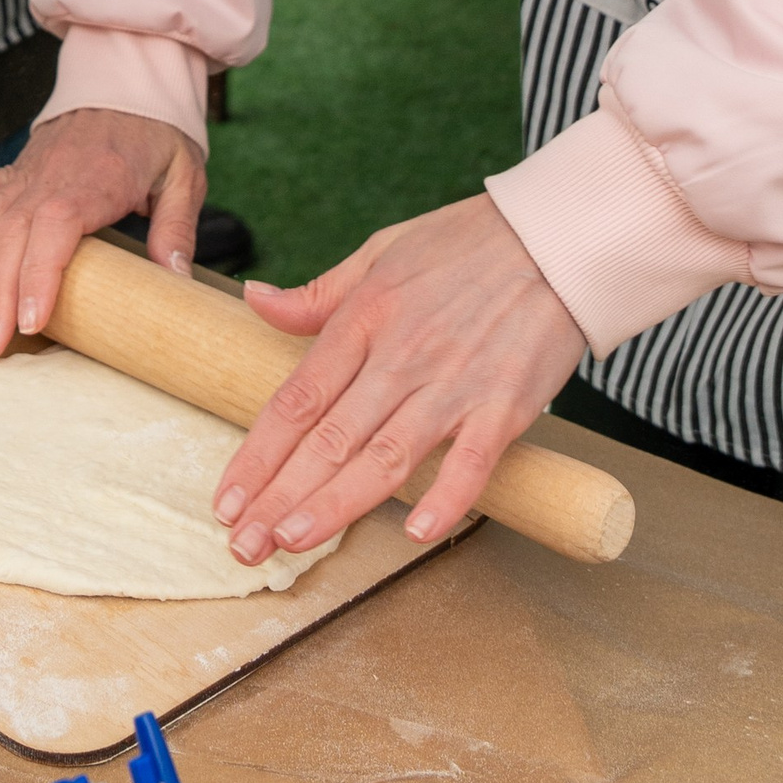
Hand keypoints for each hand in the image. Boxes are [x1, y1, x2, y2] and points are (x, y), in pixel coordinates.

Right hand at [0, 105, 205, 357]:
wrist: (128, 80)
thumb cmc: (156, 134)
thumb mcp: (183, 174)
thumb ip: (177, 227)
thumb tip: (177, 280)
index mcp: (96, 179)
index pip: (58, 226)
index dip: (40, 274)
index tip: (32, 321)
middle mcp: (51, 176)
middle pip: (13, 235)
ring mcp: (27, 172)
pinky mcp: (14, 169)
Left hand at [215, 197, 586, 560]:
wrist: (556, 237)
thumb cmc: (468, 243)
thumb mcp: (381, 251)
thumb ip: (319, 293)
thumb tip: (255, 300)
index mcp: (364, 319)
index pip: (296, 399)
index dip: (257, 454)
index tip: (226, 499)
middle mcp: (401, 357)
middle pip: (328, 438)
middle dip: (279, 497)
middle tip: (243, 544)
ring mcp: (454, 385)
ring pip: (385, 457)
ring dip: (335, 504)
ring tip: (292, 542)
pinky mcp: (505, 405)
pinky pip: (473, 462)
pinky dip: (446, 498)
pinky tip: (416, 534)